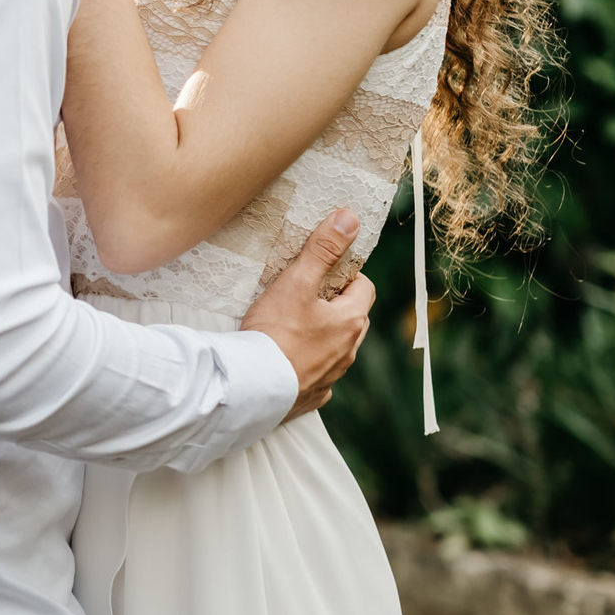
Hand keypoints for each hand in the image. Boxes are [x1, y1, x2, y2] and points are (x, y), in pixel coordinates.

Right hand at [241, 210, 373, 420]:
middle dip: (335, 305)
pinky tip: (286, 359)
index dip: (345, 275)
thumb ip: (323, 249)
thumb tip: (349, 218)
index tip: (321, 272)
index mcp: (350, 321)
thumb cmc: (274, 332)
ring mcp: (332, 376)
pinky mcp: (312, 396)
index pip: (363, 288)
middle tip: (304, 295)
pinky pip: (319, 375)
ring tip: (291, 327)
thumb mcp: (296, 282)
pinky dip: (308, 365)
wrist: (250, 388)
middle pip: (352, 318)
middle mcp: (348, 351)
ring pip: (337, 348)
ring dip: (323, 335)